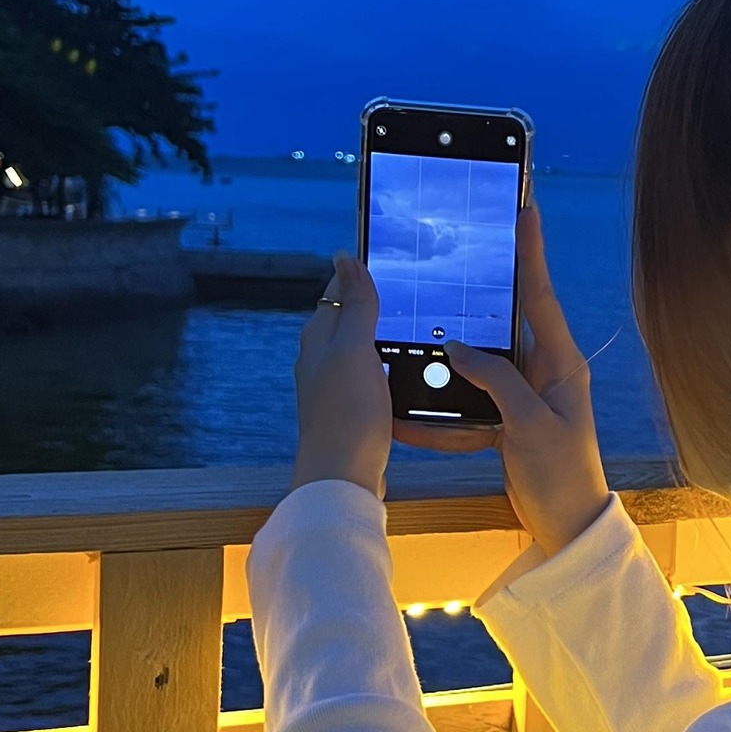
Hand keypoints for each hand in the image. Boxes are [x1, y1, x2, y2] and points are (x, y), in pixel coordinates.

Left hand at [292, 253, 390, 498]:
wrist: (342, 475)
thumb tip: (345, 257)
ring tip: (412, 323)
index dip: (356, 275)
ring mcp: (334, 386)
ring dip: (379, 333)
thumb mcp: (354, 350)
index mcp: (318, 339)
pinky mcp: (350, 408)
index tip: (384, 259)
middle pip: (345, 319)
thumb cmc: (346, 413)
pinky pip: (367, 373)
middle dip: (369, 302)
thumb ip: (356, 305)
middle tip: (405, 288)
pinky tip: (404, 369)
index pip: (337, 293)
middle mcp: (320, 359)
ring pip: (357, 347)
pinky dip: (383, 362)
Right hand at [396, 204, 609, 557]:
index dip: (530, 252)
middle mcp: (546, 368)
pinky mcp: (507, 415)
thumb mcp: (532, 424)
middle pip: (509, 314)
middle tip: (462, 244)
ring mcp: (526, 391)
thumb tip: (458, 348)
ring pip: (484, 351)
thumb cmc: (562, 474)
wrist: (566, 524)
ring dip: (457, 338)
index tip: (524, 208)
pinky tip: (420, 385)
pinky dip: (448, 389)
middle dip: (485, 283)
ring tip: (427, 308)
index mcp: (562, 361)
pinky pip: (473, 392)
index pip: (540, 295)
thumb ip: (498, 381)